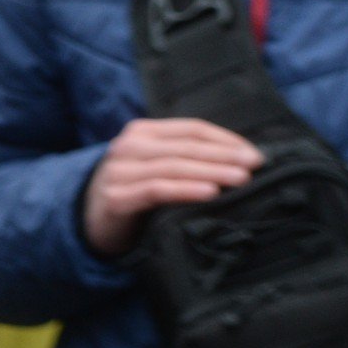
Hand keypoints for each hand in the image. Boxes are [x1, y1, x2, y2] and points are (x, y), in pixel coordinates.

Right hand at [82, 117, 262, 255]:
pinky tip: (209, 192)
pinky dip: (186, 189)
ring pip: (174, 167)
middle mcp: (128, 147)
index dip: (225, 139)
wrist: (92, 219)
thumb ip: (185, 157)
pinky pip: (157, 190)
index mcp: (141, 132)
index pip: (191, 129)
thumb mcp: (156, 166)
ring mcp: (120, 172)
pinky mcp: (117, 198)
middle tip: (255, 164)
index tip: (254, 153)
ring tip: (241, 179)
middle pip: (185, 147)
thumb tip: (239, 159)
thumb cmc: (135, 190)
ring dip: (211, 171)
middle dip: (224, 155)